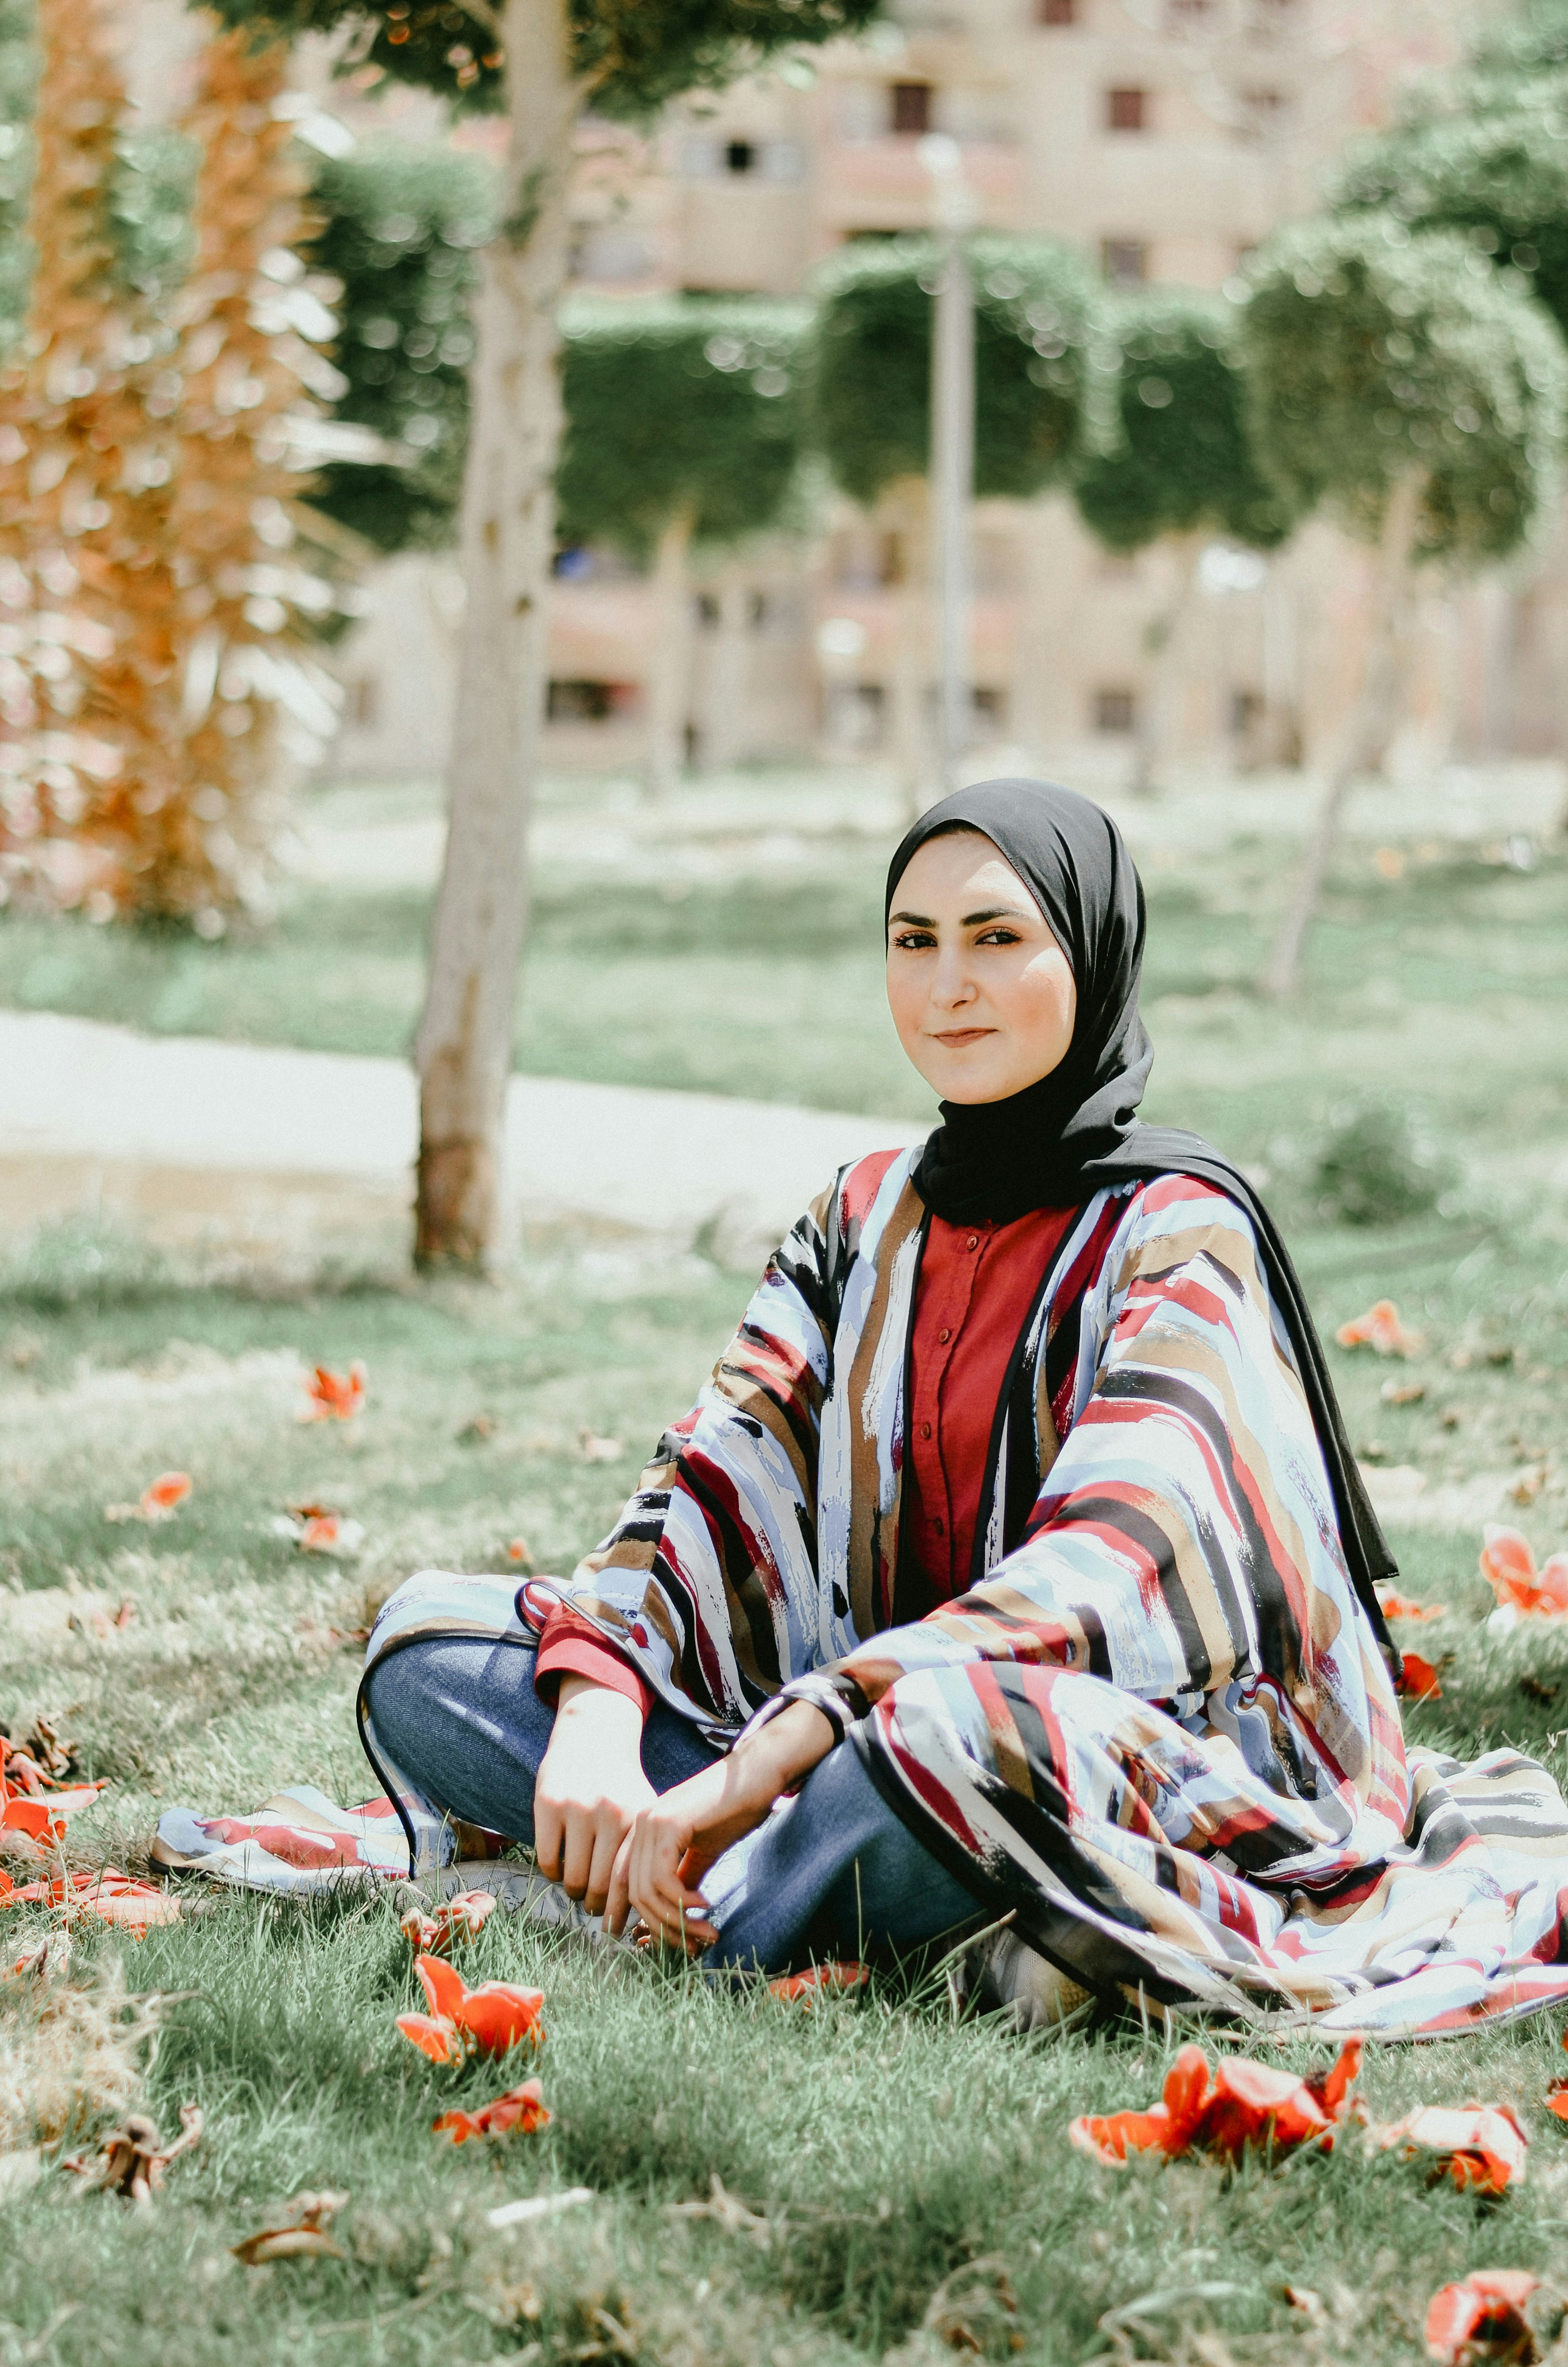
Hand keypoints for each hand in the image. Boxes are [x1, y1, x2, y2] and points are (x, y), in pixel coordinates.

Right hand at [533, 1676, 654, 1914]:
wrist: (593, 1735)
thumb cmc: (620, 1785)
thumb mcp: (642, 1811)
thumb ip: (641, 1853)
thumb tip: (640, 1912)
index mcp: (638, 1820)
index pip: (630, 1883)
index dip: (621, 1914)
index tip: (614, 1930)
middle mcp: (611, 1814)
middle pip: (600, 1887)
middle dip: (595, 1905)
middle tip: (592, 1907)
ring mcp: (578, 1808)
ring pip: (572, 1879)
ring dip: (573, 1891)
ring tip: (577, 1888)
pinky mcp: (548, 1803)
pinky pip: (548, 1861)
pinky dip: (552, 1874)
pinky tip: (559, 1866)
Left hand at [606, 1700, 835, 1951]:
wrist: (757, 1774)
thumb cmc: (735, 1809)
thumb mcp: (703, 1853)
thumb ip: (684, 1881)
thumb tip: (675, 1920)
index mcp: (644, 1831)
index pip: (628, 1886)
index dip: (643, 1921)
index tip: (666, 1947)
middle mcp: (640, 1825)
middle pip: (635, 1894)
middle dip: (664, 1929)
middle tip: (694, 1947)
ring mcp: (650, 1822)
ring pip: (646, 1891)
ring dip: (677, 1921)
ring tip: (705, 1933)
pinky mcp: (668, 1824)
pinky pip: (662, 1878)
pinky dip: (681, 1901)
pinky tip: (704, 1906)